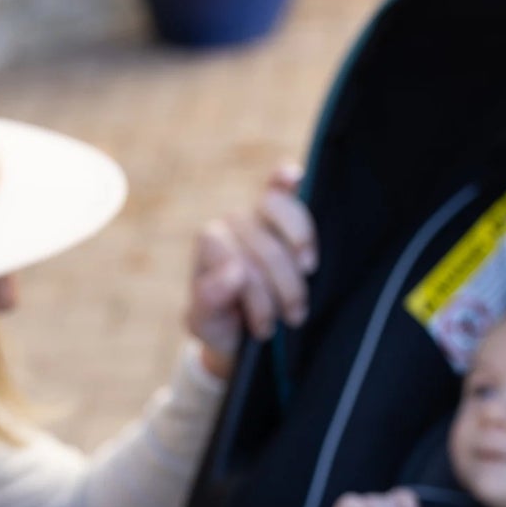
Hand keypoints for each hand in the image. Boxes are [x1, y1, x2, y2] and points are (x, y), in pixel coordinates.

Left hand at [187, 162, 318, 378]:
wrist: (239, 327)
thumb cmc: (219, 323)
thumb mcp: (205, 323)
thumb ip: (210, 300)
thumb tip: (235, 271)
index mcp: (210, 244)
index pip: (239, 259)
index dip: (257, 293)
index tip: (264, 328)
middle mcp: (232, 223)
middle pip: (268, 250)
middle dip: (281, 293)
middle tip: (286, 322)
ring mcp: (257, 213)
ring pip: (289, 222)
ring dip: (301, 268)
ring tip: (300, 301)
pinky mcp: (282, 209)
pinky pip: (281, 187)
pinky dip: (286, 180)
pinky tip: (291, 178)